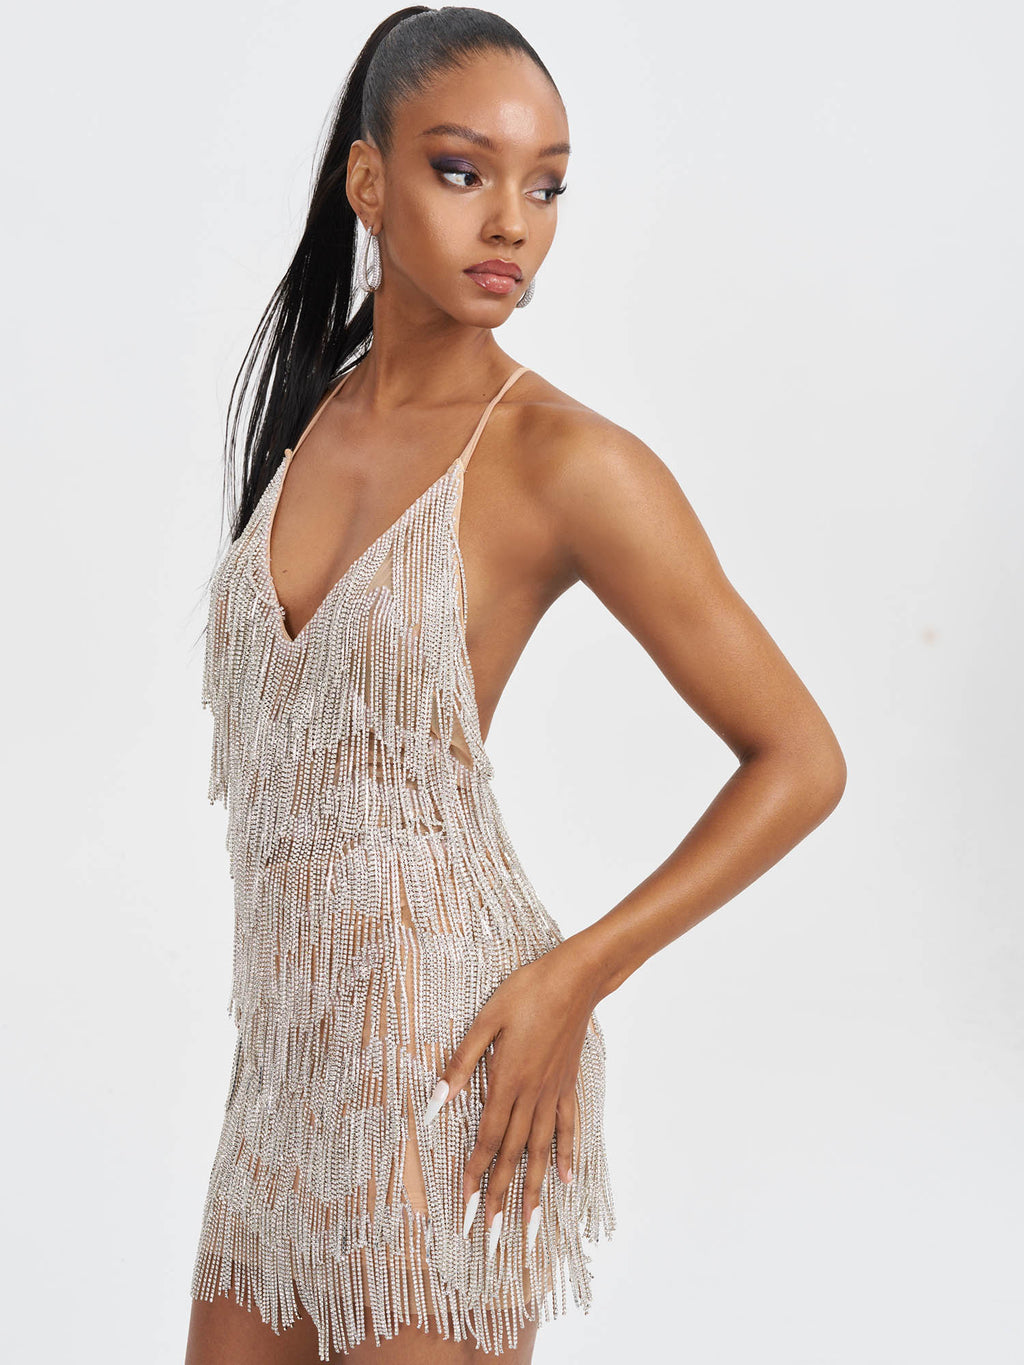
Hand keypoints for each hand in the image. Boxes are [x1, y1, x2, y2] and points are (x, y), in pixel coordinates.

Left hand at [421, 936, 598, 1260]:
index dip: (473, 1177)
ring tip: (530, 1230)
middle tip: (491, 1241)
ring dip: (534, 1193)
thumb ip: (461, 1063)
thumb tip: (435, 1102)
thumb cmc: (527, 990)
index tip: (463, 1211)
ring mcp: (554, 1093)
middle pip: (512, 1157)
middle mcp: (532, 1096)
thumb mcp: (486, 1019)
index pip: (486, 1140)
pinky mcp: (569, 1085)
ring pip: (541, 1152)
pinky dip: (567, 1156)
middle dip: (499, 1201)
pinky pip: (568, 1128)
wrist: (577, 977)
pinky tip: (566, 1181)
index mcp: (507, 1081)